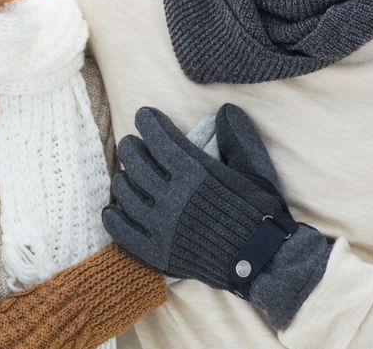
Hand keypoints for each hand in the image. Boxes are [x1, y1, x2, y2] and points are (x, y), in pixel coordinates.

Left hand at [102, 104, 332, 329]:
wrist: (261, 261)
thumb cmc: (259, 212)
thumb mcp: (255, 168)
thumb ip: (237, 137)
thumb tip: (224, 111)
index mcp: (194, 171)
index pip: (158, 137)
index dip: (147, 122)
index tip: (144, 116)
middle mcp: (172, 196)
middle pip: (136, 161)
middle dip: (131, 146)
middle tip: (133, 144)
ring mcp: (161, 226)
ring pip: (126, 193)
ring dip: (123, 178)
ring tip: (126, 174)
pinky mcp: (157, 252)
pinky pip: (124, 232)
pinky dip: (114, 218)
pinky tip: (112, 210)